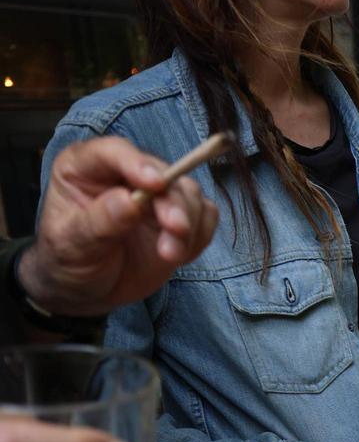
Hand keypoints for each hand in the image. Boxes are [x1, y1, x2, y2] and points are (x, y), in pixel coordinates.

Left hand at [18, 136, 218, 317]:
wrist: (88, 288)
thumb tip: (130, 202)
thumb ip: (100, 222)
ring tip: (170, 255)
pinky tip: (179, 254)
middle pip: (164, 173)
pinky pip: (206, 216)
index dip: (137, 164)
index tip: (155, 184)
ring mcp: (158, 195)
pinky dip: (200, 236)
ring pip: (189, 194)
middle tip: (176, 230)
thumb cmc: (69, 260)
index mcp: (87, 168)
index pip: (115, 153)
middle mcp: (126, 174)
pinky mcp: (182, 215)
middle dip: (174, 203)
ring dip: (188, 225)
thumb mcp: (72, 244)